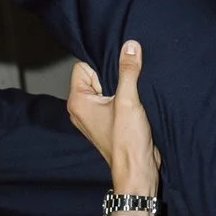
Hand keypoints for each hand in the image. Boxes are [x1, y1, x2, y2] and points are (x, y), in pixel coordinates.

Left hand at [66, 41, 160, 196]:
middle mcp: (81, 108)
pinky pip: (113, 100)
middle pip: (95, 75)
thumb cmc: (127, 141)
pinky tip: (136, 103)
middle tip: (127, 87)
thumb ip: (128, 70)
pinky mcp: (108, 122)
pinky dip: (125, 98)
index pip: (83, 66)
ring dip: (121, 88)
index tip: (118, 72)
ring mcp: (94, 116)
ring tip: (132, 96)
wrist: (138, 170)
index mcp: (78, 101)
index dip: (102, 65)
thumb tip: (130, 45)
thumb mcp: (128, 100)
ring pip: (106, 88)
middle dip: (113, 76)